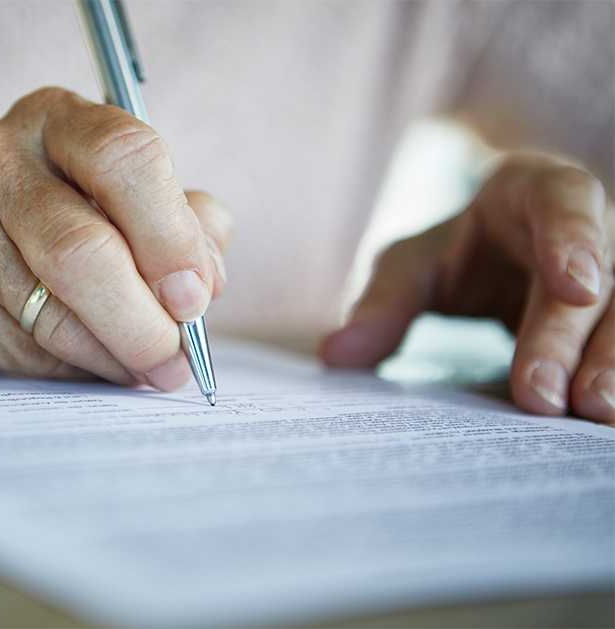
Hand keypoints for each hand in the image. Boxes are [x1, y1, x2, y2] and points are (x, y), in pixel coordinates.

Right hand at [0, 88, 230, 388]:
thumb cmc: (53, 223)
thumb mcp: (123, 201)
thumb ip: (180, 225)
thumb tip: (204, 281)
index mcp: (59, 121)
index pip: (126, 157)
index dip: (170, 236)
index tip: (195, 295)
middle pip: (84, 248)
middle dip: (144, 320)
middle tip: (176, 357)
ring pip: (55, 315)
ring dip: (117, 355)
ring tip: (148, 368)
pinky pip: (26, 350)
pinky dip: (75, 369)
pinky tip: (93, 362)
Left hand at [319, 154, 613, 422]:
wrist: (496, 255)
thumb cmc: (455, 254)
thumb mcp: (412, 266)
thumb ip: (383, 303)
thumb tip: (335, 354)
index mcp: (535, 192)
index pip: (565, 199)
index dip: (574, 239)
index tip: (576, 286)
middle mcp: (594, 228)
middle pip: (602, 278)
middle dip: (571, 339)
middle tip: (543, 398)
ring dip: (613, 365)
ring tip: (593, 416)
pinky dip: (612, 376)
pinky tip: (601, 422)